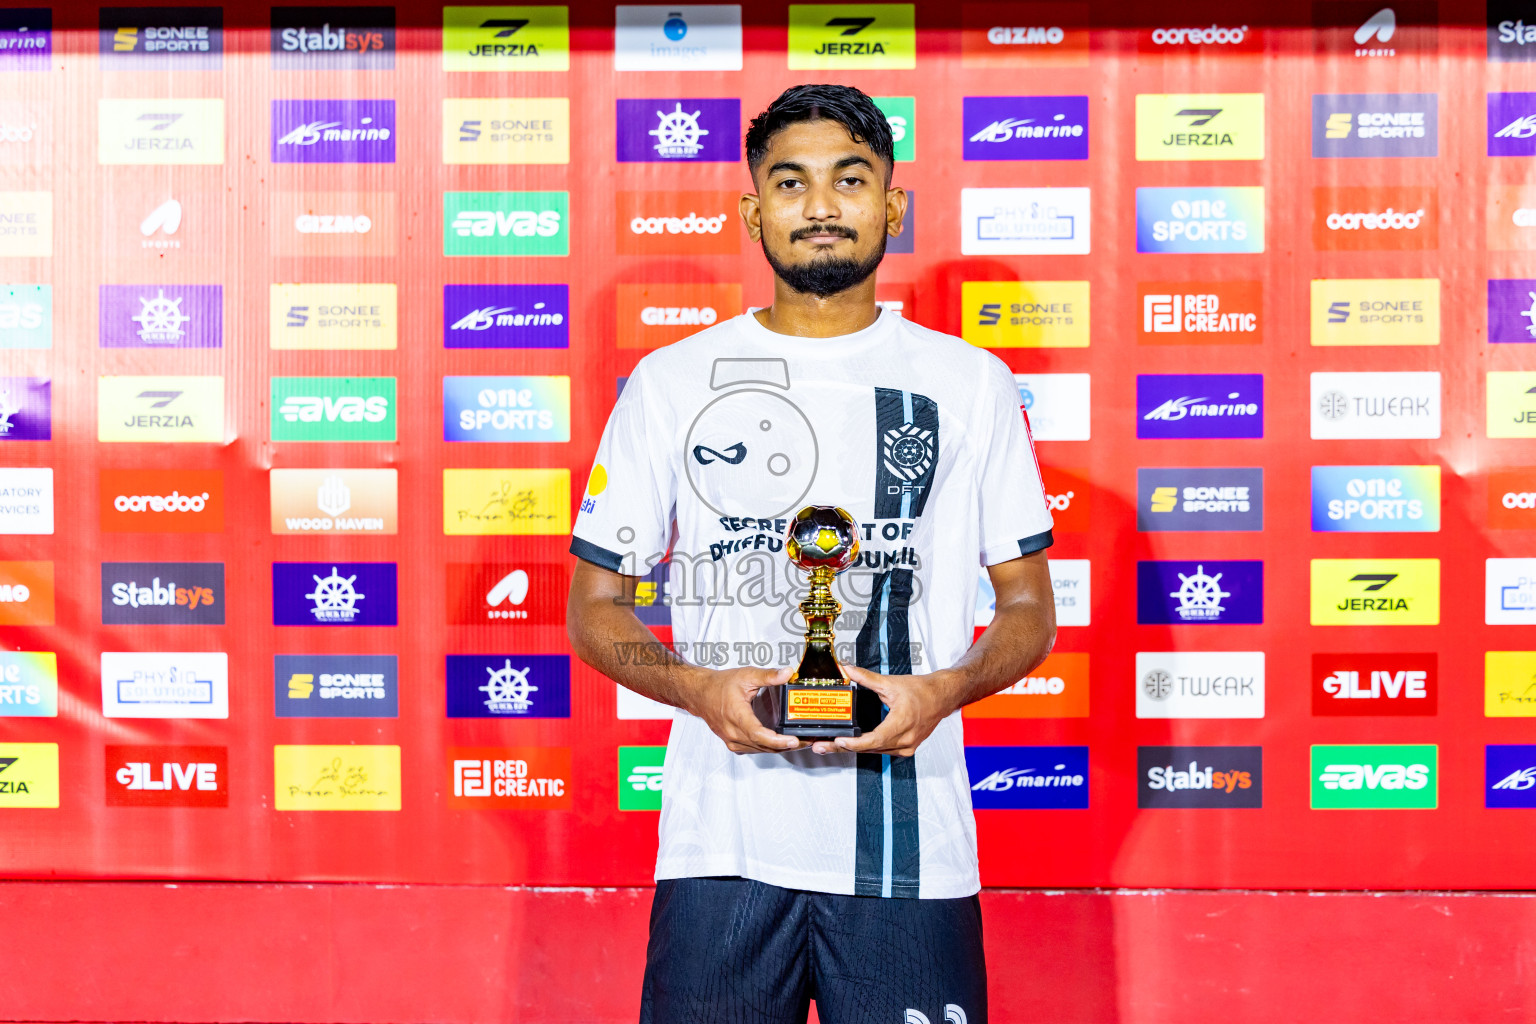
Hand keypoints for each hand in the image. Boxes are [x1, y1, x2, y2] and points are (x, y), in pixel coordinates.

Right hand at [681, 666, 803, 754]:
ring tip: (798, 742)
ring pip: (759, 750)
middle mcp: (733, 732)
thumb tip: (787, 673)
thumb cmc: (720, 685)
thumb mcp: (746, 676)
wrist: (700, 694)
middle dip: (786, 746)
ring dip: (779, 748)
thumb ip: (768, 676)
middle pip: (763, 746)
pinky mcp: (732, 743)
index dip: (778, 741)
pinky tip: (780, 743)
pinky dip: (768, 748)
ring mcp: (732, 740)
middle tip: (806, 741)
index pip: (759, 735)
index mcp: (736, 716)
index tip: (794, 740)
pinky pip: (753, 749)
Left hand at [810, 665, 960, 756]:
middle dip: (844, 747)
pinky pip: (883, 750)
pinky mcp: (906, 748)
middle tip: (821, 746)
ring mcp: (906, 747)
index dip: (854, 743)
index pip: (874, 740)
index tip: (838, 741)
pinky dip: (868, 747)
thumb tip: (847, 670)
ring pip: (875, 751)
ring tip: (830, 746)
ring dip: (854, 749)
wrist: (942, 696)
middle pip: (870, 748)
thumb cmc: (922, 691)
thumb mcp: (891, 683)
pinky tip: (852, 744)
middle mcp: (905, 740)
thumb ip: (866, 678)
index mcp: (902, 723)